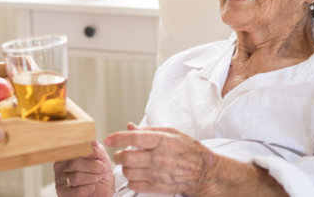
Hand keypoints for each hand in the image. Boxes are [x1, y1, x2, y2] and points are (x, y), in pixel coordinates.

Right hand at [53, 141, 114, 196]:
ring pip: (76, 178)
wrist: (102, 190)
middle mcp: (60, 165)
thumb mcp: (101, 158)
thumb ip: (96, 148)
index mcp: (66, 154)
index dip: (88, 153)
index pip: (73, 149)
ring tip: (97, 178)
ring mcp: (59, 180)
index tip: (98, 156)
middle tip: (101, 169)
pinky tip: (92, 187)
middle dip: (92, 167)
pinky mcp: (62, 193)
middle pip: (74, 164)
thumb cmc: (99, 173)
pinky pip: (77, 191)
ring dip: (92, 178)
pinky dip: (89, 189)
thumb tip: (92, 140)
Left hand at [102, 123, 224, 195]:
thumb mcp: (172, 133)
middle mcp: (159, 158)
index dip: (118, 138)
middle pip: (126, 158)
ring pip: (128, 172)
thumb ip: (149, 130)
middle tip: (121, 154)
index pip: (134, 138)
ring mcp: (158, 173)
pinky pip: (135, 184)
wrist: (205, 172)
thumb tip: (130, 127)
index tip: (108, 139)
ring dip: (125, 168)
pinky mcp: (158, 186)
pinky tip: (137, 174)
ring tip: (131, 164)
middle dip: (119, 155)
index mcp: (162, 141)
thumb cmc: (190, 150)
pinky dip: (132, 180)